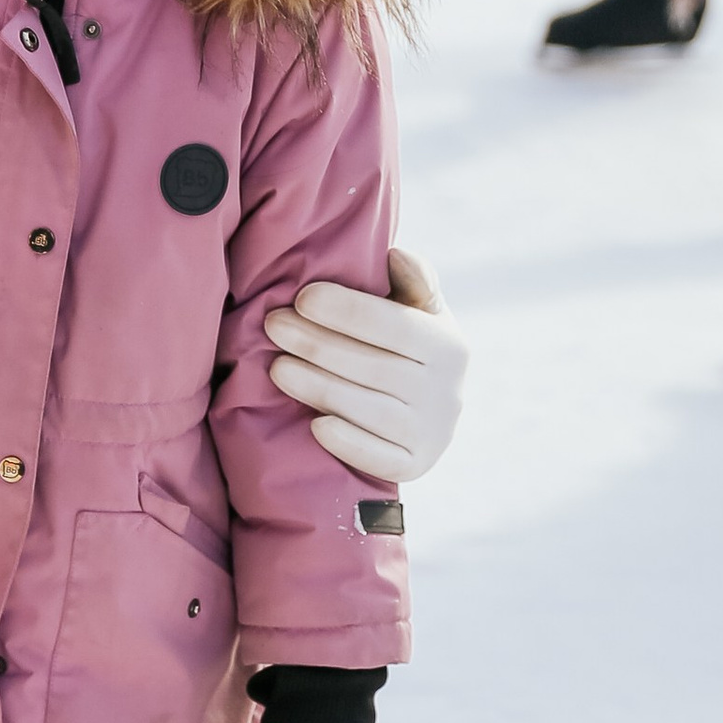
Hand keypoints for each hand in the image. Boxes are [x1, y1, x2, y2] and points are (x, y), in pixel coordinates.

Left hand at [264, 244, 467, 480]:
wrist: (426, 415)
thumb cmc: (408, 349)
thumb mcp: (421, 310)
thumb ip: (413, 280)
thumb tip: (395, 256)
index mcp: (448, 346)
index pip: (396, 326)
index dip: (348, 311)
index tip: (302, 297)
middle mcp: (446, 392)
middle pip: (375, 367)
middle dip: (318, 344)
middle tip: (274, 325)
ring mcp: (433, 433)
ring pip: (370, 410)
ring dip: (319, 388)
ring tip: (277, 367)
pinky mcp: (416, 466)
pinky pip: (380, 458)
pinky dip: (348, 442)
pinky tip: (314, 424)